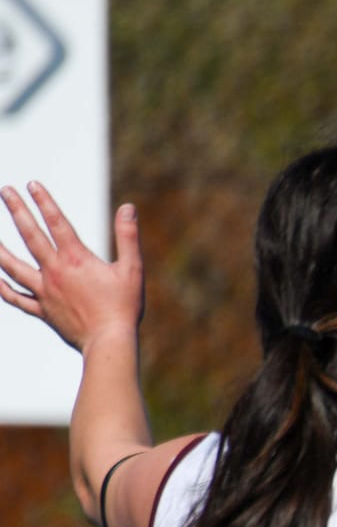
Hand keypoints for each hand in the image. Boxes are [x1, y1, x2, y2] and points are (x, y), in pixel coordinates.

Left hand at [0, 183, 143, 352]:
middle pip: (30, 236)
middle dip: (17, 211)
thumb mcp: (133, 270)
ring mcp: (45, 292)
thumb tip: (128, 208)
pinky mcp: (43, 311)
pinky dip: (3, 288)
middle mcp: (55, 272)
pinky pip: (16, 298)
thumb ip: (128, 237)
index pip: (57, 223)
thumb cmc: (124, 307)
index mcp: (76, 260)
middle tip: (6, 192)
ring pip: (13, 266)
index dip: (44, 202)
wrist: (109, 342)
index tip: (31, 184)